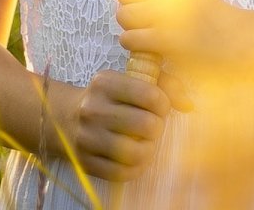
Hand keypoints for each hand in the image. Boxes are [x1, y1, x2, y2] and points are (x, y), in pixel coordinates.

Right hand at [48, 71, 175, 182]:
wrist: (64, 119)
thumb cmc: (109, 98)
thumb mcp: (130, 80)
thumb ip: (164, 84)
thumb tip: (189, 104)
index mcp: (104, 82)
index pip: (150, 95)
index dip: (163, 104)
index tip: (159, 107)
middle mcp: (92, 109)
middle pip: (146, 125)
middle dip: (157, 128)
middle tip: (152, 127)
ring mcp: (86, 137)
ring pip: (135, 153)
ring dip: (148, 150)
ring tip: (145, 143)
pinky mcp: (85, 162)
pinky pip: (121, 173)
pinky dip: (136, 168)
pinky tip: (135, 158)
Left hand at [115, 0, 251, 71]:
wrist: (230, 38)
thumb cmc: (203, 7)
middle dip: (130, 4)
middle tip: (147, 13)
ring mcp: (168, 12)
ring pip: (123, 15)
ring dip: (131, 24)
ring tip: (148, 28)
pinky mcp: (166, 38)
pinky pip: (129, 37)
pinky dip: (134, 42)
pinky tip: (149, 43)